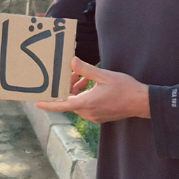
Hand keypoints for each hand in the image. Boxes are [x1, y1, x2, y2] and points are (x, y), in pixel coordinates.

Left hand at [34, 57, 149, 122]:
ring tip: (84, 77)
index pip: (62, 104)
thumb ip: (86, 70)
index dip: (48, 103)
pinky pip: (86, 107)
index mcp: (87, 103)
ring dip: (77, 91)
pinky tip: (91, 85)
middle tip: (73, 73)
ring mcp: (94, 116)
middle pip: (70, 101)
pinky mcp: (100, 117)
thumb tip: (72, 62)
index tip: (36, 102)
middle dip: (68, 87)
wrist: (141, 102)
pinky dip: (84, 96)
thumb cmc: (125, 88)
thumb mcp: (104, 75)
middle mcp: (88, 112)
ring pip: (78, 103)